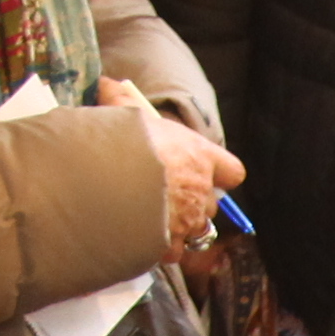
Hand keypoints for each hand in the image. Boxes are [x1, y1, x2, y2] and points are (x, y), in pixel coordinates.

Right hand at [106, 85, 246, 252]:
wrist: (103, 183)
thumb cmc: (119, 142)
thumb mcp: (121, 113)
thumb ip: (120, 100)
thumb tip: (107, 83)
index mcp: (199, 157)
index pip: (231, 170)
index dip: (219, 173)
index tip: (204, 172)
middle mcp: (200, 192)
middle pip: (211, 203)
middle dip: (193, 202)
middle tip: (165, 196)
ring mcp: (188, 222)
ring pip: (195, 230)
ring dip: (179, 227)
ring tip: (153, 220)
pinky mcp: (169, 246)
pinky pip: (173, 252)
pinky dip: (161, 249)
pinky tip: (142, 240)